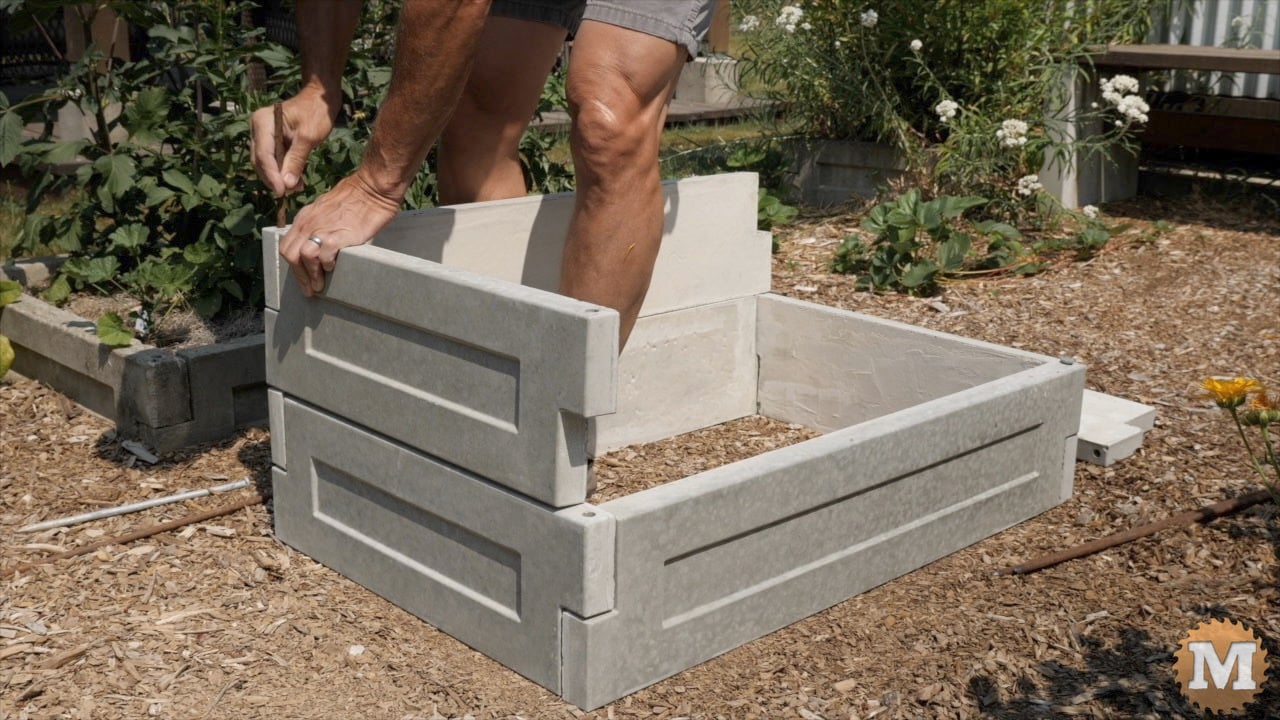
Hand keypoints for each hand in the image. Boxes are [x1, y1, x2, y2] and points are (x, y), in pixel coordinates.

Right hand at [251, 90, 337, 196]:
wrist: (320, 98)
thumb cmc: (316, 112)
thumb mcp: (308, 137)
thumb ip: (296, 160)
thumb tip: (287, 185)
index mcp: (263, 122)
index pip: (263, 154)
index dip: (271, 175)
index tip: (282, 192)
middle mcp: (258, 128)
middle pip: (260, 160)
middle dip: (273, 179)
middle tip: (289, 194)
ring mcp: (263, 134)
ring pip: (265, 163)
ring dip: (279, 177)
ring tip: (297, 188)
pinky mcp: (271, 140)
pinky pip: (273, 160)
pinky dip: (283, 171)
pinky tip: (297, 182)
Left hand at [279, 171, 402, 296]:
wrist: (373, 188)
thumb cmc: (357, 198)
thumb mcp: (328, 210)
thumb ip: (319, 225)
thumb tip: (319, 245)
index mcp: (305, 217)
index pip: (287, 246)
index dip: (293, 266)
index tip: (303, 279)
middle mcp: (308, 223)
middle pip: (290, 255)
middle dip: (299, 276)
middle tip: (310, 290)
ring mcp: (321, 228)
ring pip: (303, 257)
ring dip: (311, 275)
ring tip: (321, 285)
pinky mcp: (338, 235)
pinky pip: (323, 256)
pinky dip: (327, 266)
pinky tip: (334, 268)